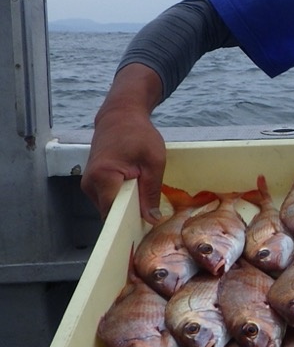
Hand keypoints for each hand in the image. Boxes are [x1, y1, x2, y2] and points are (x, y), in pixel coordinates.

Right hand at [80, 64, 166, 222]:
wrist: (120, 116)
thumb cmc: (139, 134)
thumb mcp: (153, 162)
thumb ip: (151, 192)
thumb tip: (151, 219)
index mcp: (103, 177)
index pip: (112, 213)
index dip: (129, 223)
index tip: (145, 231)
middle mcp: (89, 184)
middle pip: (110, 213)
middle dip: (129, 217)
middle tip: (151, 219)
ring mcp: (88, 184)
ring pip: (108, 207)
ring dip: (125, 208)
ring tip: (145, 203)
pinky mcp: (91, 183)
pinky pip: (107, 199)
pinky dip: (121, 200)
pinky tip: (136, 195)